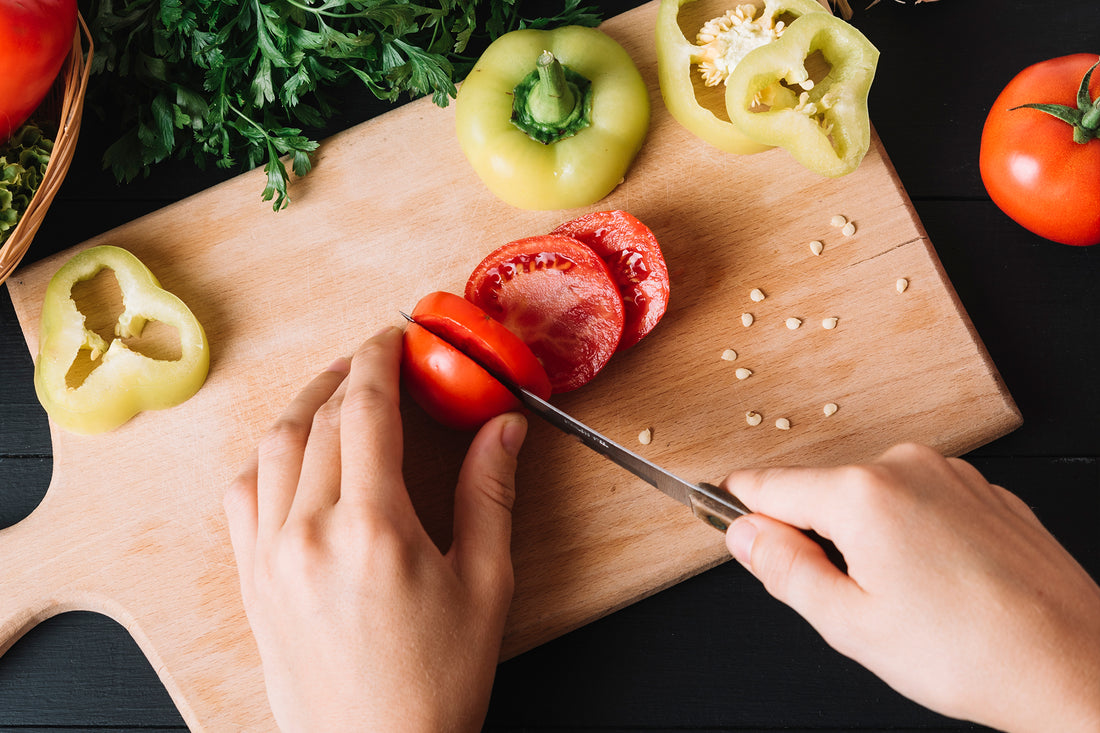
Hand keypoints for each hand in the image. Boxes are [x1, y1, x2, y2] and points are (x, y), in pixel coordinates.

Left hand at [224, 327, 527, 731]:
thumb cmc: (437, 682)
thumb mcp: (484, 584)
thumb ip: (491, 494)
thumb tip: (504, 428)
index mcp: (373, 529)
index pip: (364, 410)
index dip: (379, 360)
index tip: (394, 337)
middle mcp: (308, 533)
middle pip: (318, 419)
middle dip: (348, 374)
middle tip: (378, 359)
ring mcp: (269, 557)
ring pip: (272, 447)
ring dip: (303, 404)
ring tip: (335, 390)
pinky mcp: (251, 580)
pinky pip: (242, 494)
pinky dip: (266, 455)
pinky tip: (291, 451)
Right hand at [722, 443, 1099, 732]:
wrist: (1076, 666)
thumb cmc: (970, 654)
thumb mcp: (849, 624)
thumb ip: (783, 569)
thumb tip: (743, 533)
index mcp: (860, 494)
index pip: (767, 485)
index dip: (740, 508)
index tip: (724, 520)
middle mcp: (905, 467)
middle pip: (821, 491)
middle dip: (816, 536)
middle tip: (846, 600)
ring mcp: (951, 474)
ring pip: (872, 498)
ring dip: (867, 538)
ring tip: (906, 600)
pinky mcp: (985, 491)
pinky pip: (920, 502)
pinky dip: (913, 535)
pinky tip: (940, 586)